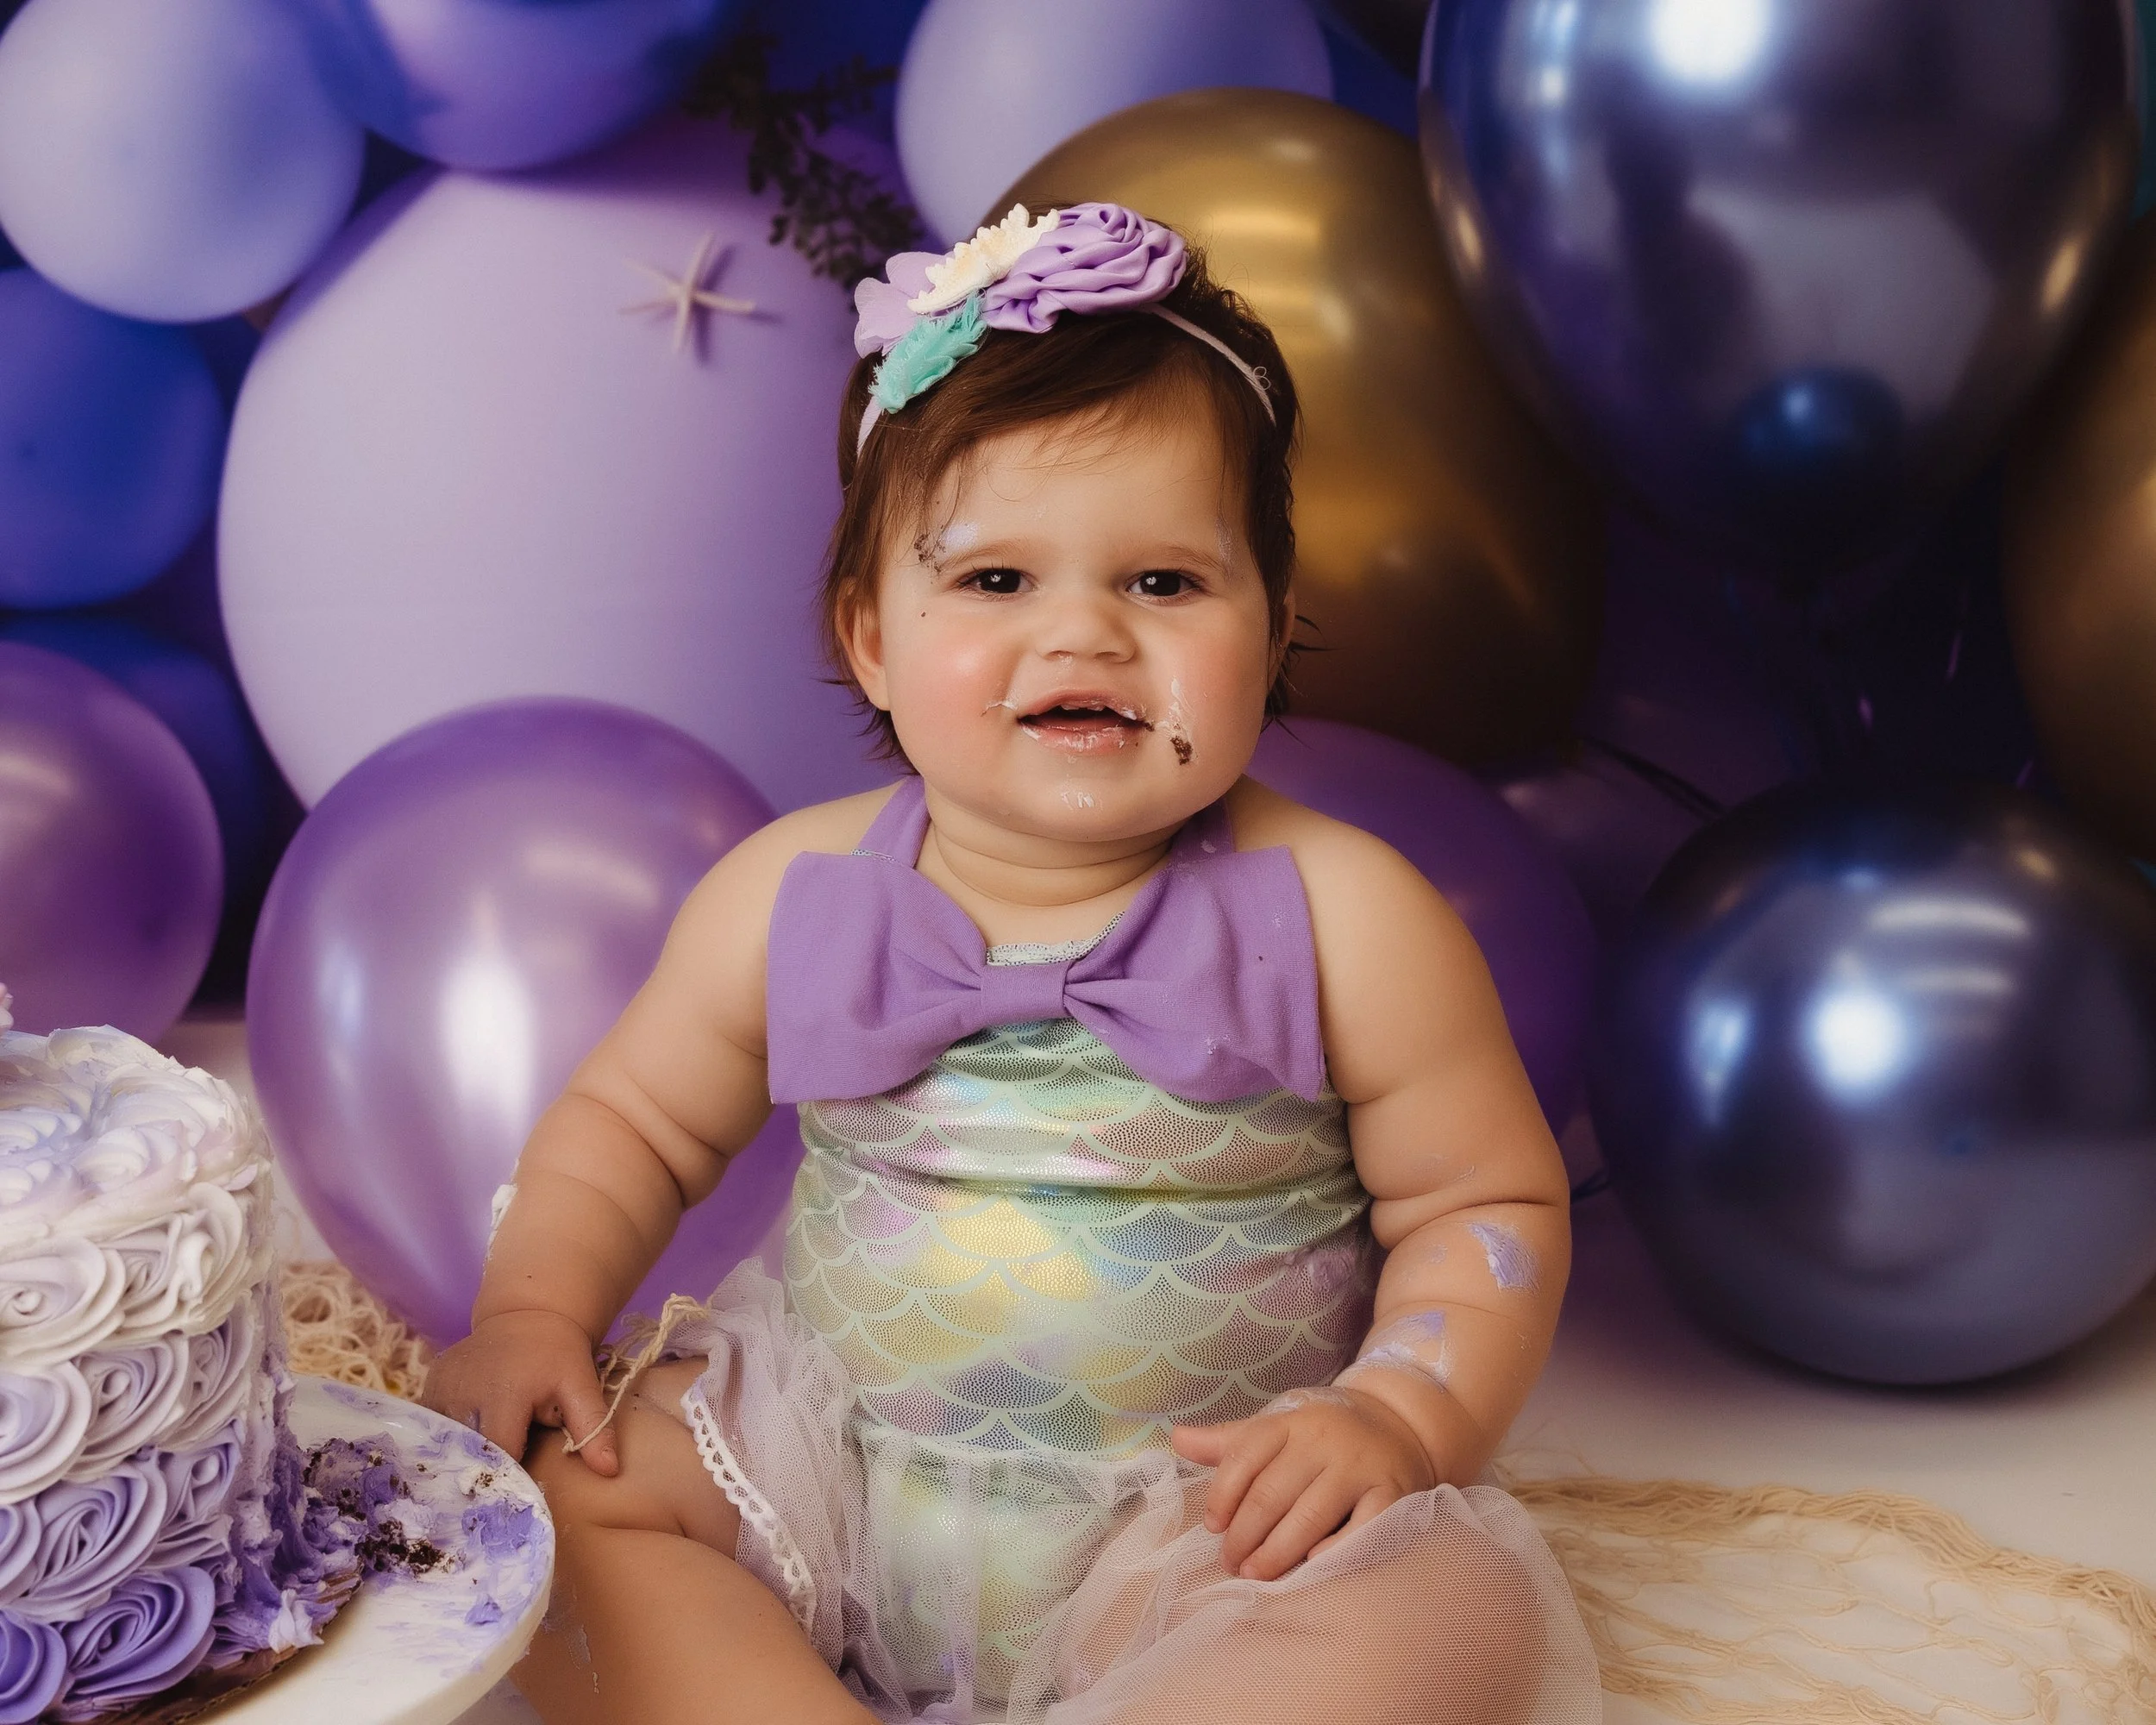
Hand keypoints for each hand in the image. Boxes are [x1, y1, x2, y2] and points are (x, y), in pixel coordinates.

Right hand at [420, 1309, 618, 1475]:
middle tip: (495, 1494)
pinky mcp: (429, 1384)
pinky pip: (434, 1426)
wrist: (527, 1316)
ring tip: (478, 1471)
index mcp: (503, 1393)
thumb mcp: (581, 1386)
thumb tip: (609, 1470)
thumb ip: (593, 1428)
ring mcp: (441, 1386)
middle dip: (482, 1473)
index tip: (518, 1498)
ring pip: (445, 1443)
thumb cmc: (559, 1356)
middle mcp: (463, 1390)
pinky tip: (463, 1447)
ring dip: (461, 1458)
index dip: (508, 1478)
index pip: (498, 1454)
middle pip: (467, 1453)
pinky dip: (446, 1440)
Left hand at [1169, 1385, 1436, 1580]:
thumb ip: (1228, 1442)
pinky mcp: (1391, 1493)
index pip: (1244, 1458)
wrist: (1399, 1424)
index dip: (1222, 1497)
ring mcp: (1358, 1468)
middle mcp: (1323, 1441)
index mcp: (1290, 1422)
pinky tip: (1312, 1566)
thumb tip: (1176, 1439)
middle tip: (1230, 1564)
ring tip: (1255, 1575)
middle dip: (1244, 1535)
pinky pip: (1362, 1528)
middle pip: (1271, 1493)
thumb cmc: (1322, 1436)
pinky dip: (1336, 1549)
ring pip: (1309, 1516)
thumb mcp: (1277, 1428)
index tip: (1213, 1528)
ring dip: (1276, 1552)